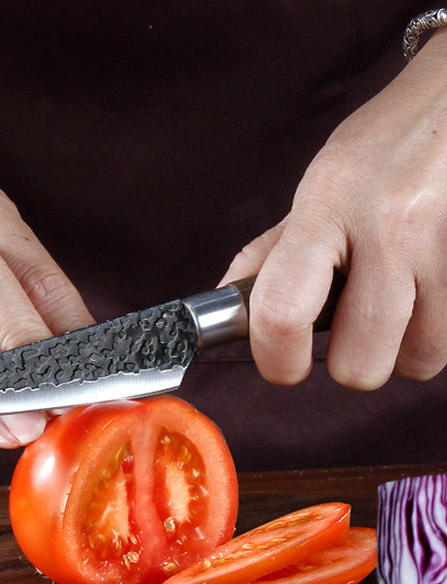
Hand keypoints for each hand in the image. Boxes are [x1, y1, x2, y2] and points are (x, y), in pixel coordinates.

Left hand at [220, 31, 446, 389]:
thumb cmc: (377, 154)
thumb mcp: (312, 192)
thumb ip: (268, 254)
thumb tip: (225, 303)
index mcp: (325, 211)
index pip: (282, 311)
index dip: (277, 360)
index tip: (283, 364)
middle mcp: (387, 230)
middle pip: (359, 362)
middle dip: (348, 362)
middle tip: (346, 331)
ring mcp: (441, 246)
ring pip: (416, 361)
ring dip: (396, 352)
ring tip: (389, 311)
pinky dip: (429, 337)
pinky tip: (419, 302)